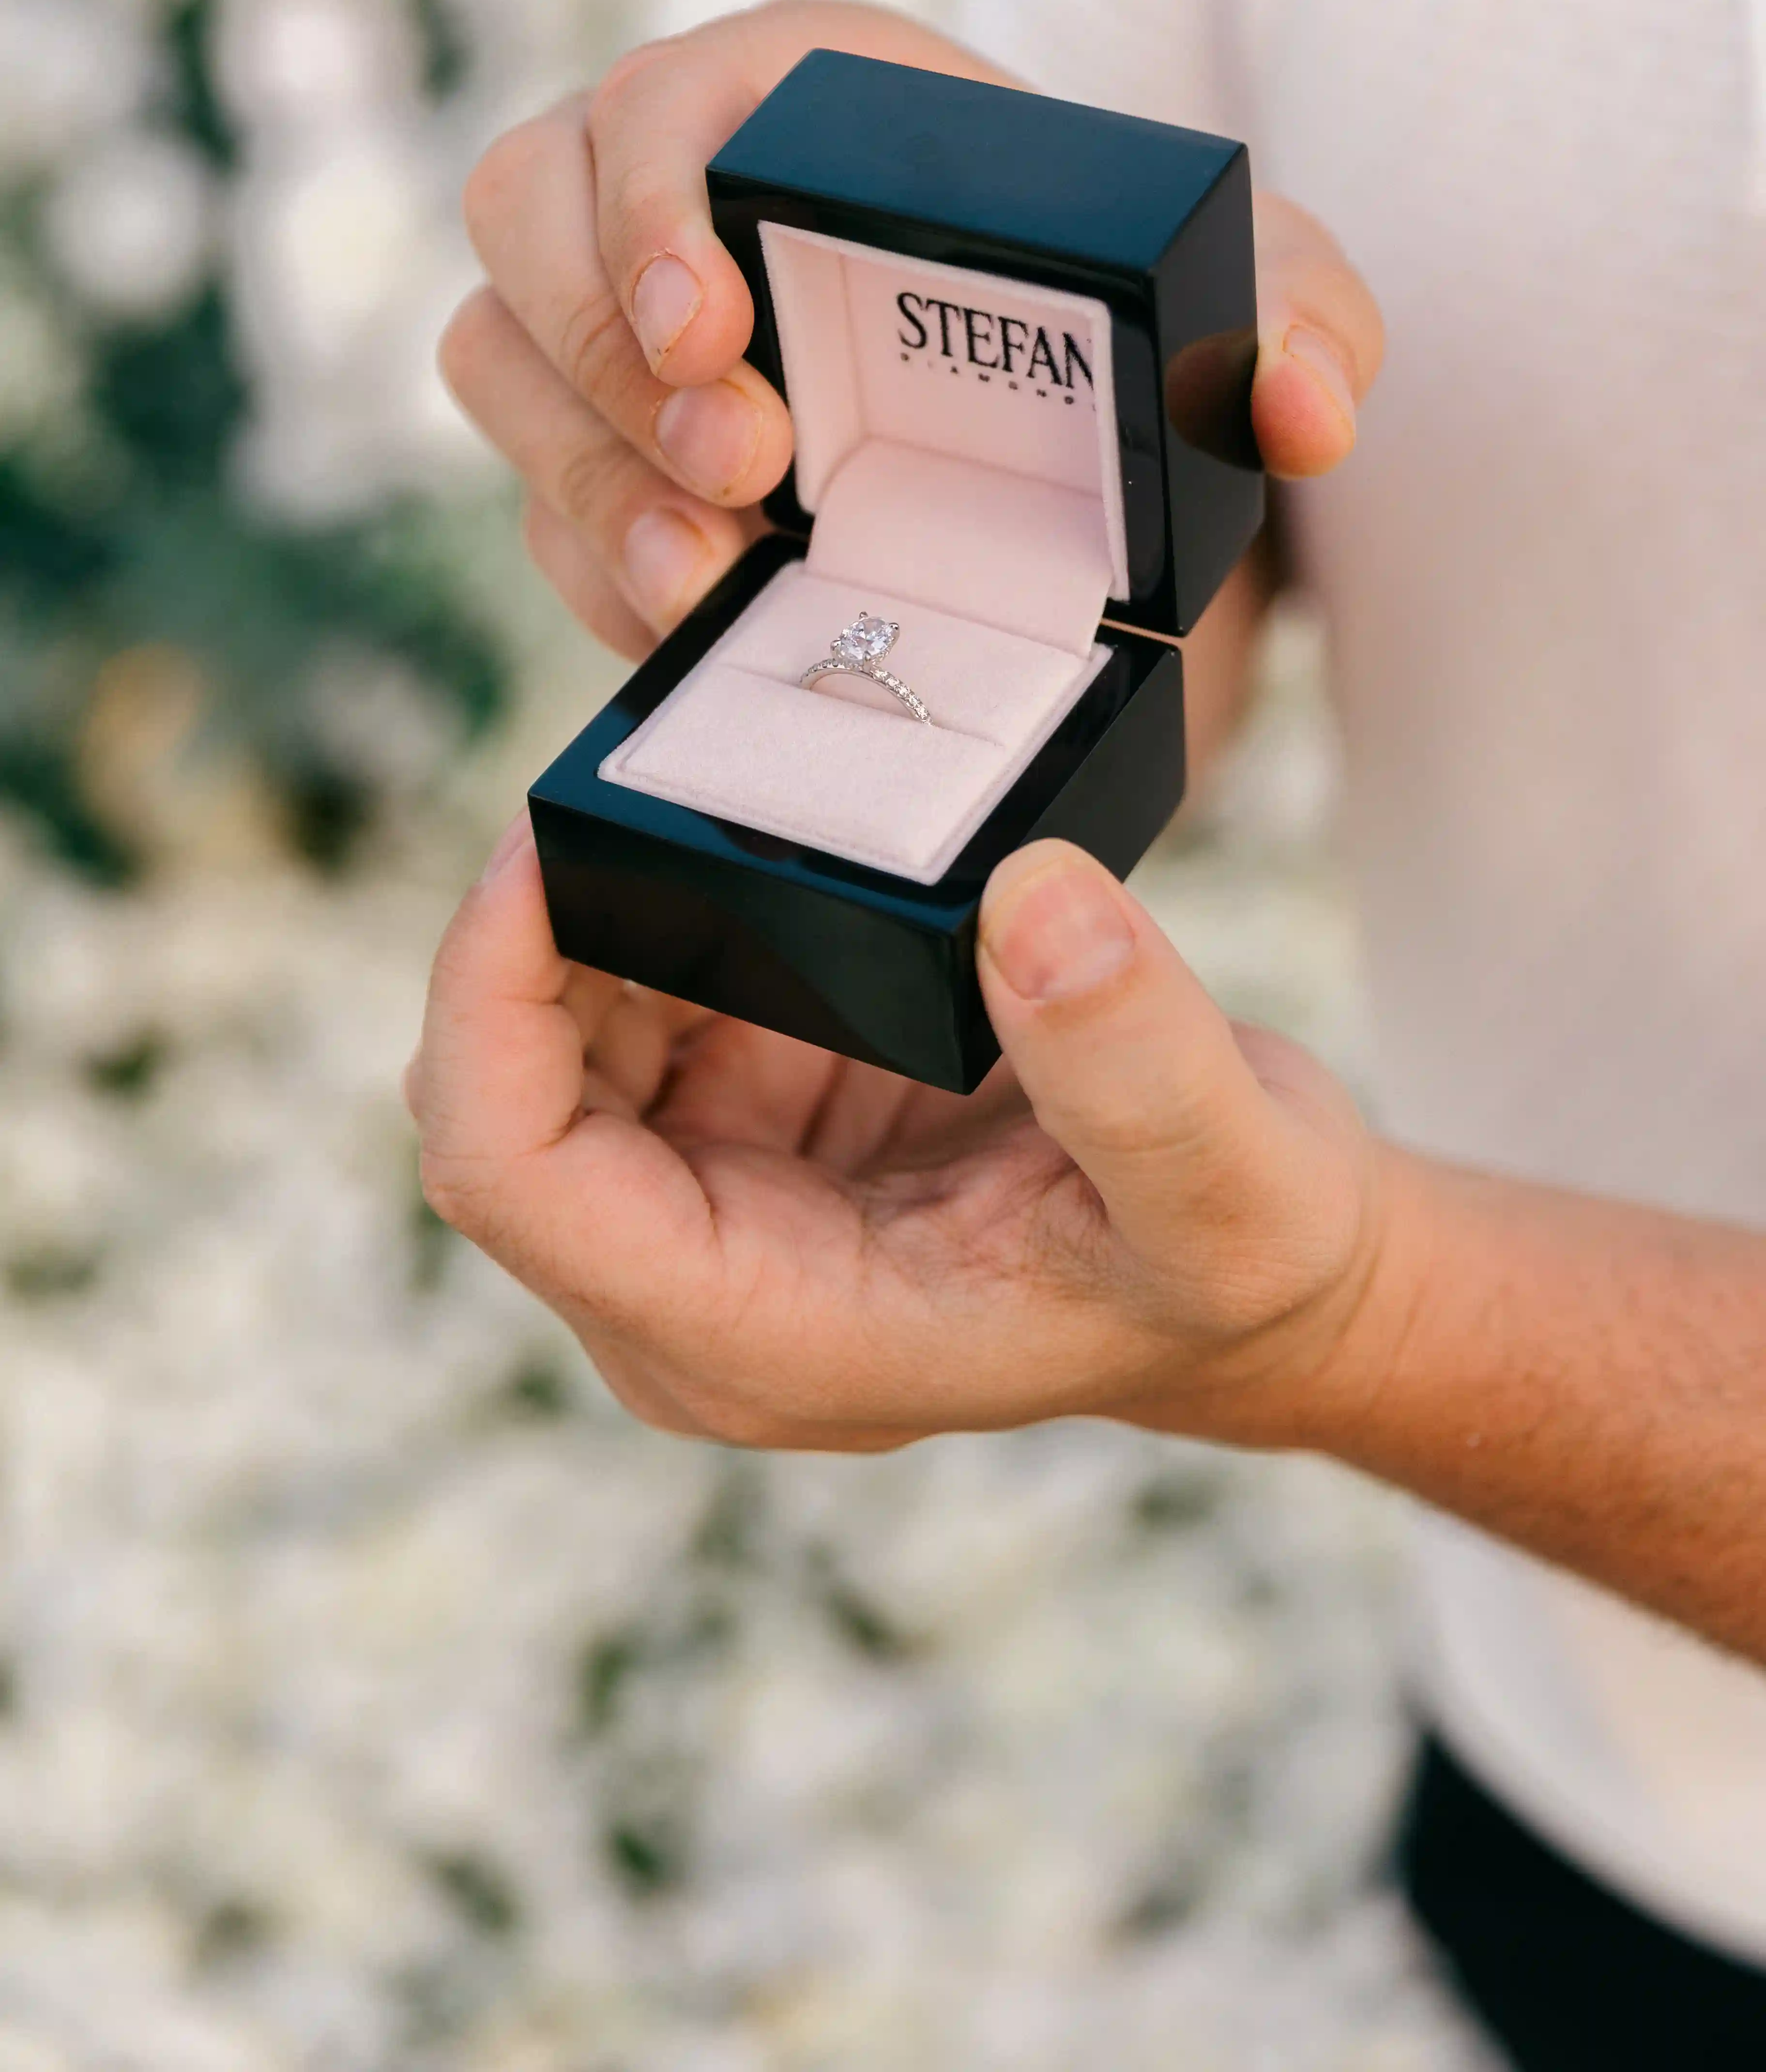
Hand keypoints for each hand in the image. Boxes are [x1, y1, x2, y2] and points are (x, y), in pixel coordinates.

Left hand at [409, 826, 1394, 1452]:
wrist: (1261, 1273)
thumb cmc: (1240, 1256)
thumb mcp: (1237, 1179)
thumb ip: (1141, 1067)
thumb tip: (1030, 900)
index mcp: (760, 1338)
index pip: (509, 1179)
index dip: (485, 1002)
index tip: (546, 846)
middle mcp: (697, 1297)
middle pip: (498, 1104)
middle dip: (533, 936)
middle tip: (633, 775)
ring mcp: (710, 1216)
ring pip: (547, 1048)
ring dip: (592, 912)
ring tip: (702, 788)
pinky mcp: (741, 1135)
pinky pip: (625, 1014)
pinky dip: (655, 914)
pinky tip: (737, 842)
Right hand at [440, 0, 1382, 657]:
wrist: (1061, 443)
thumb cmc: (1124, 325)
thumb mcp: (1244, 307)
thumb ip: (1299, 326)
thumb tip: (1306, 412)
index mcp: (793, 92)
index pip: (653, 99)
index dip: (645, 205)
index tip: (713, 329)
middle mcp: (667, 184)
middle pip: (522, 212)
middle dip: (600, 349)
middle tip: (743, 471)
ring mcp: (612, 322)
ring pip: (495, 355)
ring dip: (582, 472)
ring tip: (706, 574)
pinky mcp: (601, 449)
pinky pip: (538, 500)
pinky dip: (597, 564)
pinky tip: (694, 614)